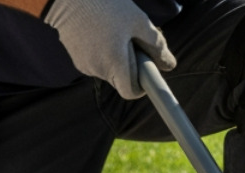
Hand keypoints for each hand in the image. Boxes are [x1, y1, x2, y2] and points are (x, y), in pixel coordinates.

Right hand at [44, 0, 175, 100]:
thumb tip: (170, 65)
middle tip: (131, 38)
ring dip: (115, 54)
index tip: (146, 68)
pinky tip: (100, 28)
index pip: (131, 92)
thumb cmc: (105, 5)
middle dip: (130, 64)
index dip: (142, 85)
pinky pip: (95, 59)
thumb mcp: (137, 21)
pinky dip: (102, 49)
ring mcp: (83, 64)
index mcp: (114, 64)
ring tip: (113, 28)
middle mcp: (97, 69)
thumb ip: (156, 45)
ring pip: (108, 68)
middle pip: (121, 78)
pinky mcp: (75, 56)